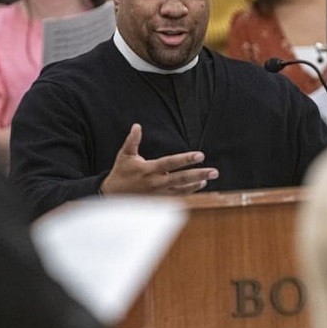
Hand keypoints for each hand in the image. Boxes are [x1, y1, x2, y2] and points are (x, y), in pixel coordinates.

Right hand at [100, 123, 218, 194]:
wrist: (112, 196)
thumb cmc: (120, 173)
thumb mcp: (124, 155)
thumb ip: (132, 141)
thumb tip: (137, 126)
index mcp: (148, 169)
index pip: (170, 163)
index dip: (186, 159)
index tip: (201, 155)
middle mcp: (155, 182)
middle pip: (181, 178)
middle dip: (199, 174)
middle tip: (215, 172)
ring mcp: (158, 194)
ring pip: (182, 189)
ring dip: (196, 184)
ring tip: (208, 179)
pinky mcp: (159, 201)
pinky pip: (177, 196)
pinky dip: (189, 191)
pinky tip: (199, 185)